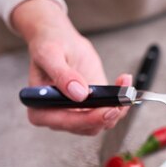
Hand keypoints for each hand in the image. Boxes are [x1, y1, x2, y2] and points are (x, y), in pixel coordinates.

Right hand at [11, 0, 128, 134]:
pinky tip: (124, 82)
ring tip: (124, 85)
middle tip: (121, 97)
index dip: (88, 119)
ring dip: (118, 107)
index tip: (106, 109)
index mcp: (41, 109)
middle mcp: (59, 117)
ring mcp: (77, 114)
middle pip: (88, 127)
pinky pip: (110, 112)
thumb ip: (62, 75)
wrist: (60, 39)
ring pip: (103, 122)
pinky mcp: (93, 107)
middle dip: (107, 114)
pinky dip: (120, 101)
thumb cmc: (49, 45)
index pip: (66, 123)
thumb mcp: (50, 54)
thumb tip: (79, 94)